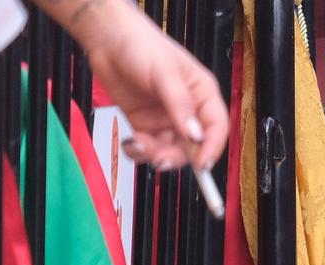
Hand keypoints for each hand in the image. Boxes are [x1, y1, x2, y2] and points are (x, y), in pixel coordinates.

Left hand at [67, 1, 225, 168]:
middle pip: (193, 147)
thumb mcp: (165, 73)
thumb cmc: (142, 45)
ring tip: (138, 143)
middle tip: (161, 159)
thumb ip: (180, 105)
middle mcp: (187, 111)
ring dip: (154, 155)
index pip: (216, 127)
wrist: (108, 40)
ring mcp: (165, 120)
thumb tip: (194, 136)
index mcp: (202, 94)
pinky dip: (139, 152)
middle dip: (177, 156)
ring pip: (169, 152)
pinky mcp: (145, 126)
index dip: (211, 148)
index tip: (200, 163)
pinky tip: (131, 142)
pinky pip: (148, 149)